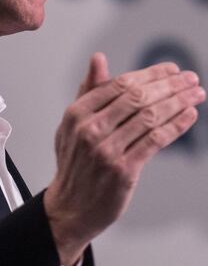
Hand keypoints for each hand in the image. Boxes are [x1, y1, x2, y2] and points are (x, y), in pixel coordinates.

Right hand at [43, 53, 205, 265]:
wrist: (70, 206)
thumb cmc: (75, 163)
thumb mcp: (71, 124)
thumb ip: (88, 92)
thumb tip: (98, 59)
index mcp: (76, 113)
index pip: (120, 84)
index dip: (150, 74)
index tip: (171, 69)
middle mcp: (90, 129)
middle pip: (138, 98)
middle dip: (170, 85)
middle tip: (190, 78)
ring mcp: (106, 150)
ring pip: (151, 117)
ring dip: (179, 103)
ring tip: (196, 95)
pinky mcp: (124, 170)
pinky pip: (156, 141)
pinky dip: (176, 126)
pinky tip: (190, 116)